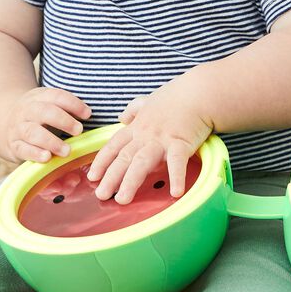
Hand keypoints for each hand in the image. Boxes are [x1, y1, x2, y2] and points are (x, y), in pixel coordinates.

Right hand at [1, 87, 90, 163]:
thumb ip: (65, 109)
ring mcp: (18, 128)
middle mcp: (27, 110)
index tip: (88, 114)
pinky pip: (23, 149)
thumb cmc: (38, 116)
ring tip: (67, 151)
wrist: (4, 123)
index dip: (73, 104)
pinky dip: (35, 153)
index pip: (57, 96)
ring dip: (51, 141)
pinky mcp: (14, 145)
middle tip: (79, 131)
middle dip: (63, 121)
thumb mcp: (48, 105)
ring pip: (33, 132)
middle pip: (44, 112)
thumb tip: (89, 115)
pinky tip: (47, 158)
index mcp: (39, 97)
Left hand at [85, 74, 214, 203]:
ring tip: (122, 199)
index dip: (102, 161)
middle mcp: (145, 135)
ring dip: (130, 181)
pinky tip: (175, 192)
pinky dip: (176, 177)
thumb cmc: (176, 96)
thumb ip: (134, 109)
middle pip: (124, 157)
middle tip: (101, 195)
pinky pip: (177, 162)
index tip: (92, 176)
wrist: (198, 92)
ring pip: (142, 162)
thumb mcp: (149, 100)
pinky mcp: (181, 143)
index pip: (114, 145)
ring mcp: (162, 139)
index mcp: (137, 127)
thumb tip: (122, 117)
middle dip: (110, 177)